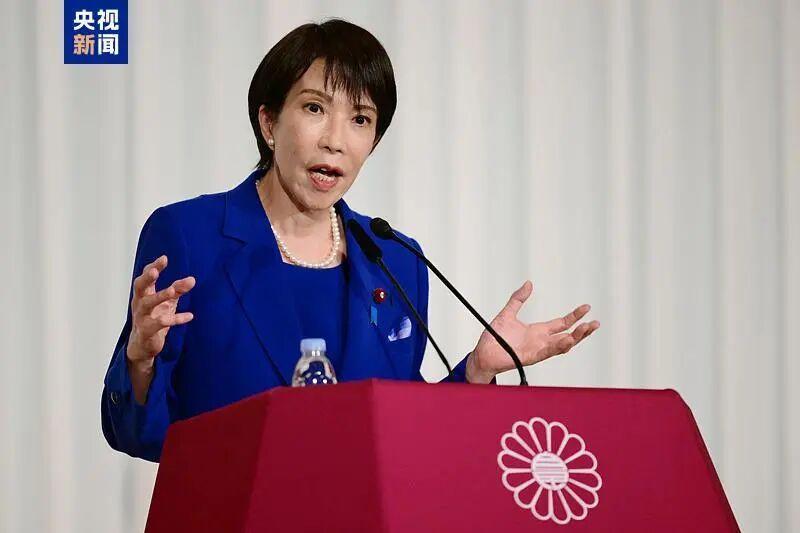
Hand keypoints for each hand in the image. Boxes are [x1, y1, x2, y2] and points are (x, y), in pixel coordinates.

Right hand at [126, 255, 195, 370]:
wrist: (142, 346)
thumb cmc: (153, 319)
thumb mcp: (167, 303)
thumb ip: (178, 290)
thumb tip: (192, 279)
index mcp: (143, 295)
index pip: (145, 277)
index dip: (153, 267)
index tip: (164, 258)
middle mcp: (139, 304)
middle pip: (139, 287)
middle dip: (147, 278)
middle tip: (155, 271)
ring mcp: (141, 317)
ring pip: (147, 304)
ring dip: (159, 296)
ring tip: (172, 291)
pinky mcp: (147, 331)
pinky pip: (160, 324)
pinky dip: (175, 319)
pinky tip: (189, 316)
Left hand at [466, 280, 599, 383]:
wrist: (483, 353)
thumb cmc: (494, 337)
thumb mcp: (508, 313)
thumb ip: (518, 299)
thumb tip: (529, 283)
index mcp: (538, 331)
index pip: (562, 323)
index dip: (574, 316)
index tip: (587, 307)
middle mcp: (541, 341)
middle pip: (568, 336)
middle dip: (582, 330)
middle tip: (595, 323)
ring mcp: (538, 350)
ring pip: (562, 345)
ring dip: (575, 338)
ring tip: (587, 329)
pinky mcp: (531, 357)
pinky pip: (548, 352)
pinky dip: (558, 346)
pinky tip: (568, 339)